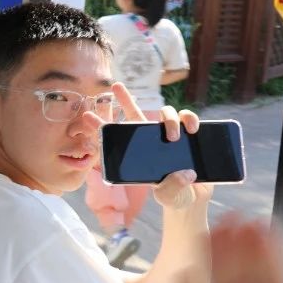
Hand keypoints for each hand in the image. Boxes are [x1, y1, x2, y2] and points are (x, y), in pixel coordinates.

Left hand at [112, 82, 211, 209]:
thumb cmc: (175, 195)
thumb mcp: (168, 194)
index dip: (103, 126)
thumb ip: (172, 187)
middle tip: (114, 86)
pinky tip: (193, 129)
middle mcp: (151, 140)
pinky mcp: (189, 134)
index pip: (117, 136)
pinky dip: (190, 119)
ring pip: (166, 112)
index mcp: (138, 153)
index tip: (88, 116)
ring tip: (174, 137)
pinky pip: (188, 118)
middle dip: (124, 98)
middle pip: (135, 114)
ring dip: (169, 120)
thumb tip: (183, 175)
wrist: (194, 196)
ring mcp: (170, 135)